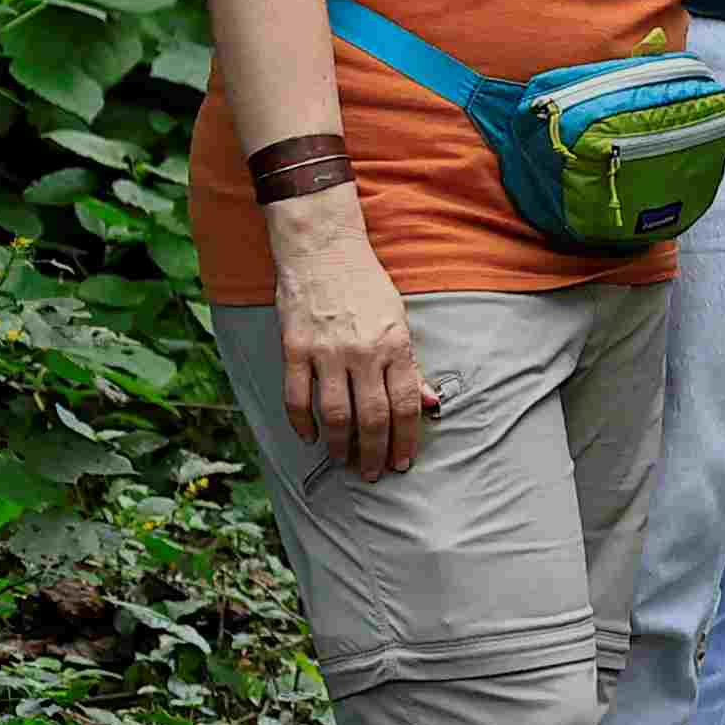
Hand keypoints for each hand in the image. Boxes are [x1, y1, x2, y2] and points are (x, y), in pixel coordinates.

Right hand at [271, 219, 434, 477]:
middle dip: (375, 451)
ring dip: (339, 444)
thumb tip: (430, 404)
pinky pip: (296, 397)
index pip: (405, 405)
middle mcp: (362, 353)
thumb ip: (410, 366)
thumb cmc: (366, 287)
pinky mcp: (294, 349)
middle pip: (372, 416)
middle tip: (374, 473)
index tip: (403, 461)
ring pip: (334, 414)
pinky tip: (309, 437)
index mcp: (394, 346)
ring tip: (344, 460)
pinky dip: (302, 423)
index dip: (405, 439)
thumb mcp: (399, 321)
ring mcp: (325, 352)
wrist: (323, 252)